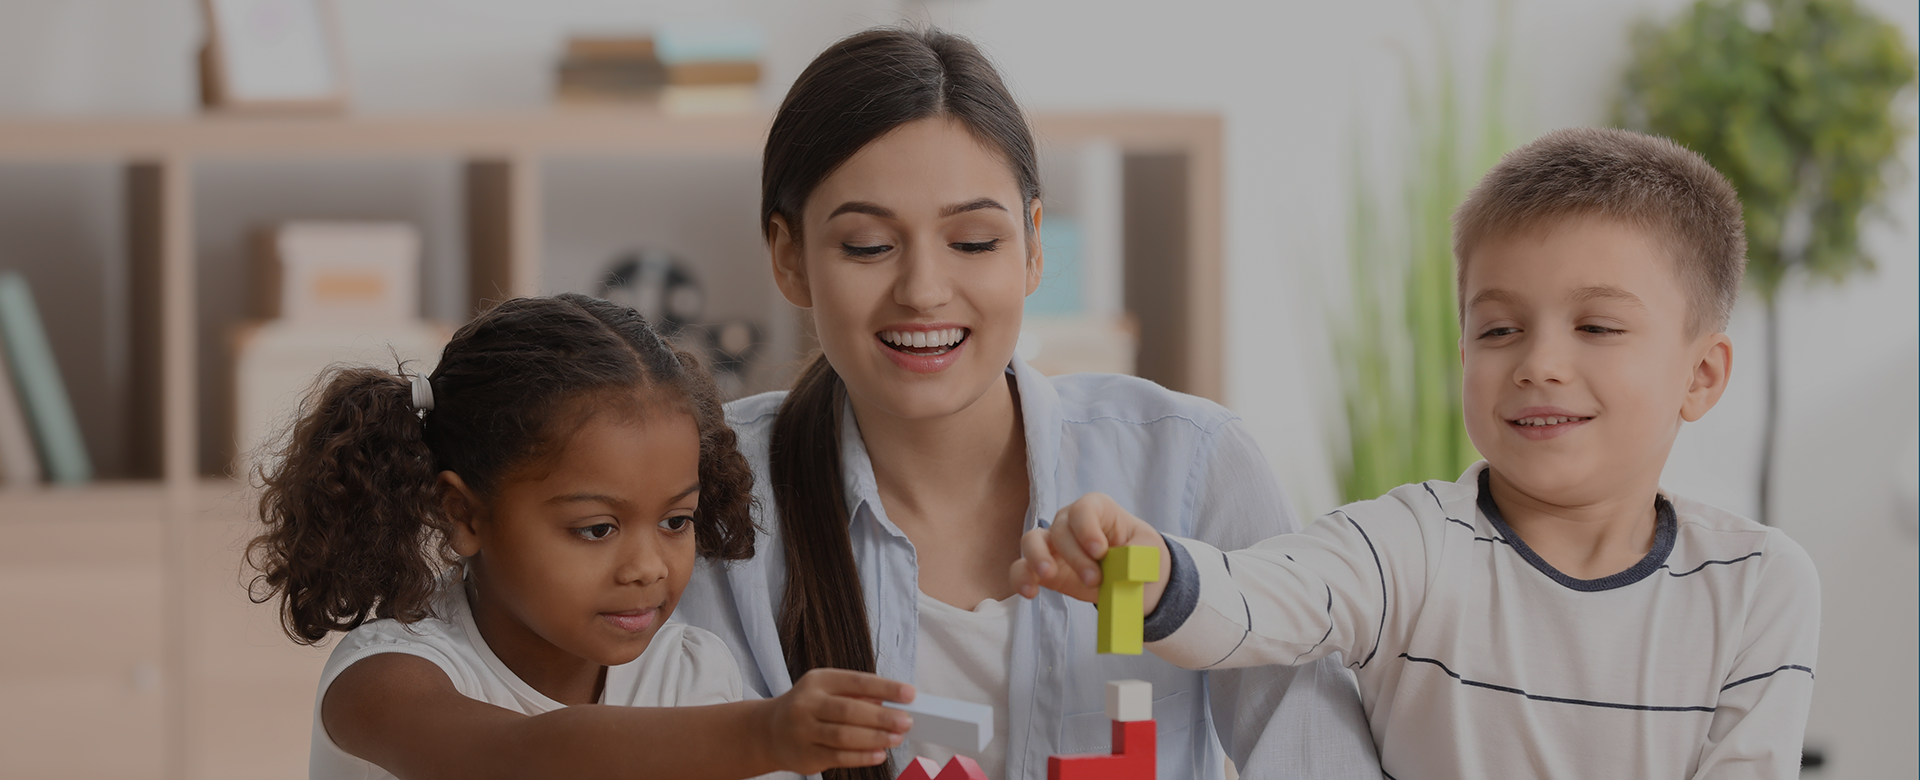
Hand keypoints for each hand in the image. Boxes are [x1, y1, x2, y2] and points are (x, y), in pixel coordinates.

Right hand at [760, 668, 914, 773]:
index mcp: (818, 681)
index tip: (910, 694)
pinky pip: (838, 757)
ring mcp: (803, 731)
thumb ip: (856, 695)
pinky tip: (879, 754)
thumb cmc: (810, 707)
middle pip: (850, 710)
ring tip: (896, 738)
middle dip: (882, 717)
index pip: (856, 681)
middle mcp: (807, 704)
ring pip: (844, 736)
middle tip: (907, 721)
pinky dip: (862, 756)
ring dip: (875, 738)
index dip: (885, 688)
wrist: (770, 731)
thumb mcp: (827, 690)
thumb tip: (890, 703)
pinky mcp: (805, 755)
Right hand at [1010, 493, 1172, 611]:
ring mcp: (1053, 545)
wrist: (1134, 579)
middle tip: (1095, 580)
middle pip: (1060, 529)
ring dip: (1037, 557)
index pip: (1083, 509)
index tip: (1100, 551)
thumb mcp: (1148, 551)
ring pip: (1031, 541)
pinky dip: (1021, 579)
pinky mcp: (1043, 570)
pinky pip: (1022, 569)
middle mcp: (1070, 522)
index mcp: (1097, 510)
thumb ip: (1136, 556)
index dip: (1087, 528)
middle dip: (1075, 556)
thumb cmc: (1141, 556)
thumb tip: (1121, 568)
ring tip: (1048, 574)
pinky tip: (1030, 593)